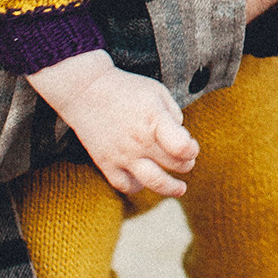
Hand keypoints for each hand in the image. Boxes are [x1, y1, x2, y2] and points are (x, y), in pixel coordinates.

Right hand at [26, 50, 198, 196]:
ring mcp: (122, 154)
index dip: (192, 149)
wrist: (85, 90)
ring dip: (171, 188)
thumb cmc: (125, 88)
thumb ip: (174, 114)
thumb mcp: (157, 92)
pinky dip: (137, 187)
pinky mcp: (105, 162)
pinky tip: (144, 180)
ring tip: (180, 188)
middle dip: (186, 164)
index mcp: (154, 119)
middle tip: (186, 160)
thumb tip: (182, 138)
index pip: (183, 147)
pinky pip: (125, 185)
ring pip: (154, 182)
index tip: (190, 145)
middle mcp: (140, 140)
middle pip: (174, 164)